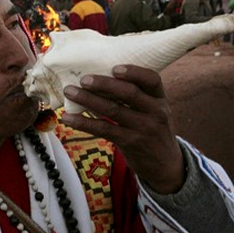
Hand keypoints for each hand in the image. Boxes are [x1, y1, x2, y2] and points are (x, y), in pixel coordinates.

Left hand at [61, 65, 183, 193]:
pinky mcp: (130, 143)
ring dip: (88, 99)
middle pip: (129, 93)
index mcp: (160, 99)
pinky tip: (68, 117)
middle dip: (104, 84)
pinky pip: (103, 129)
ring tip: (69, 92)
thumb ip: (135, 97)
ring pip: (112, 110)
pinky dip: (83, 122)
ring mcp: (143, 128)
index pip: (153, 79)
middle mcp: (155, 112)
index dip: (134, 72)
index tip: (114, 68)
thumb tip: (97, 80)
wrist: (165, 165)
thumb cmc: (151, 130)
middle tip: (83, 79)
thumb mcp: (153, 111)